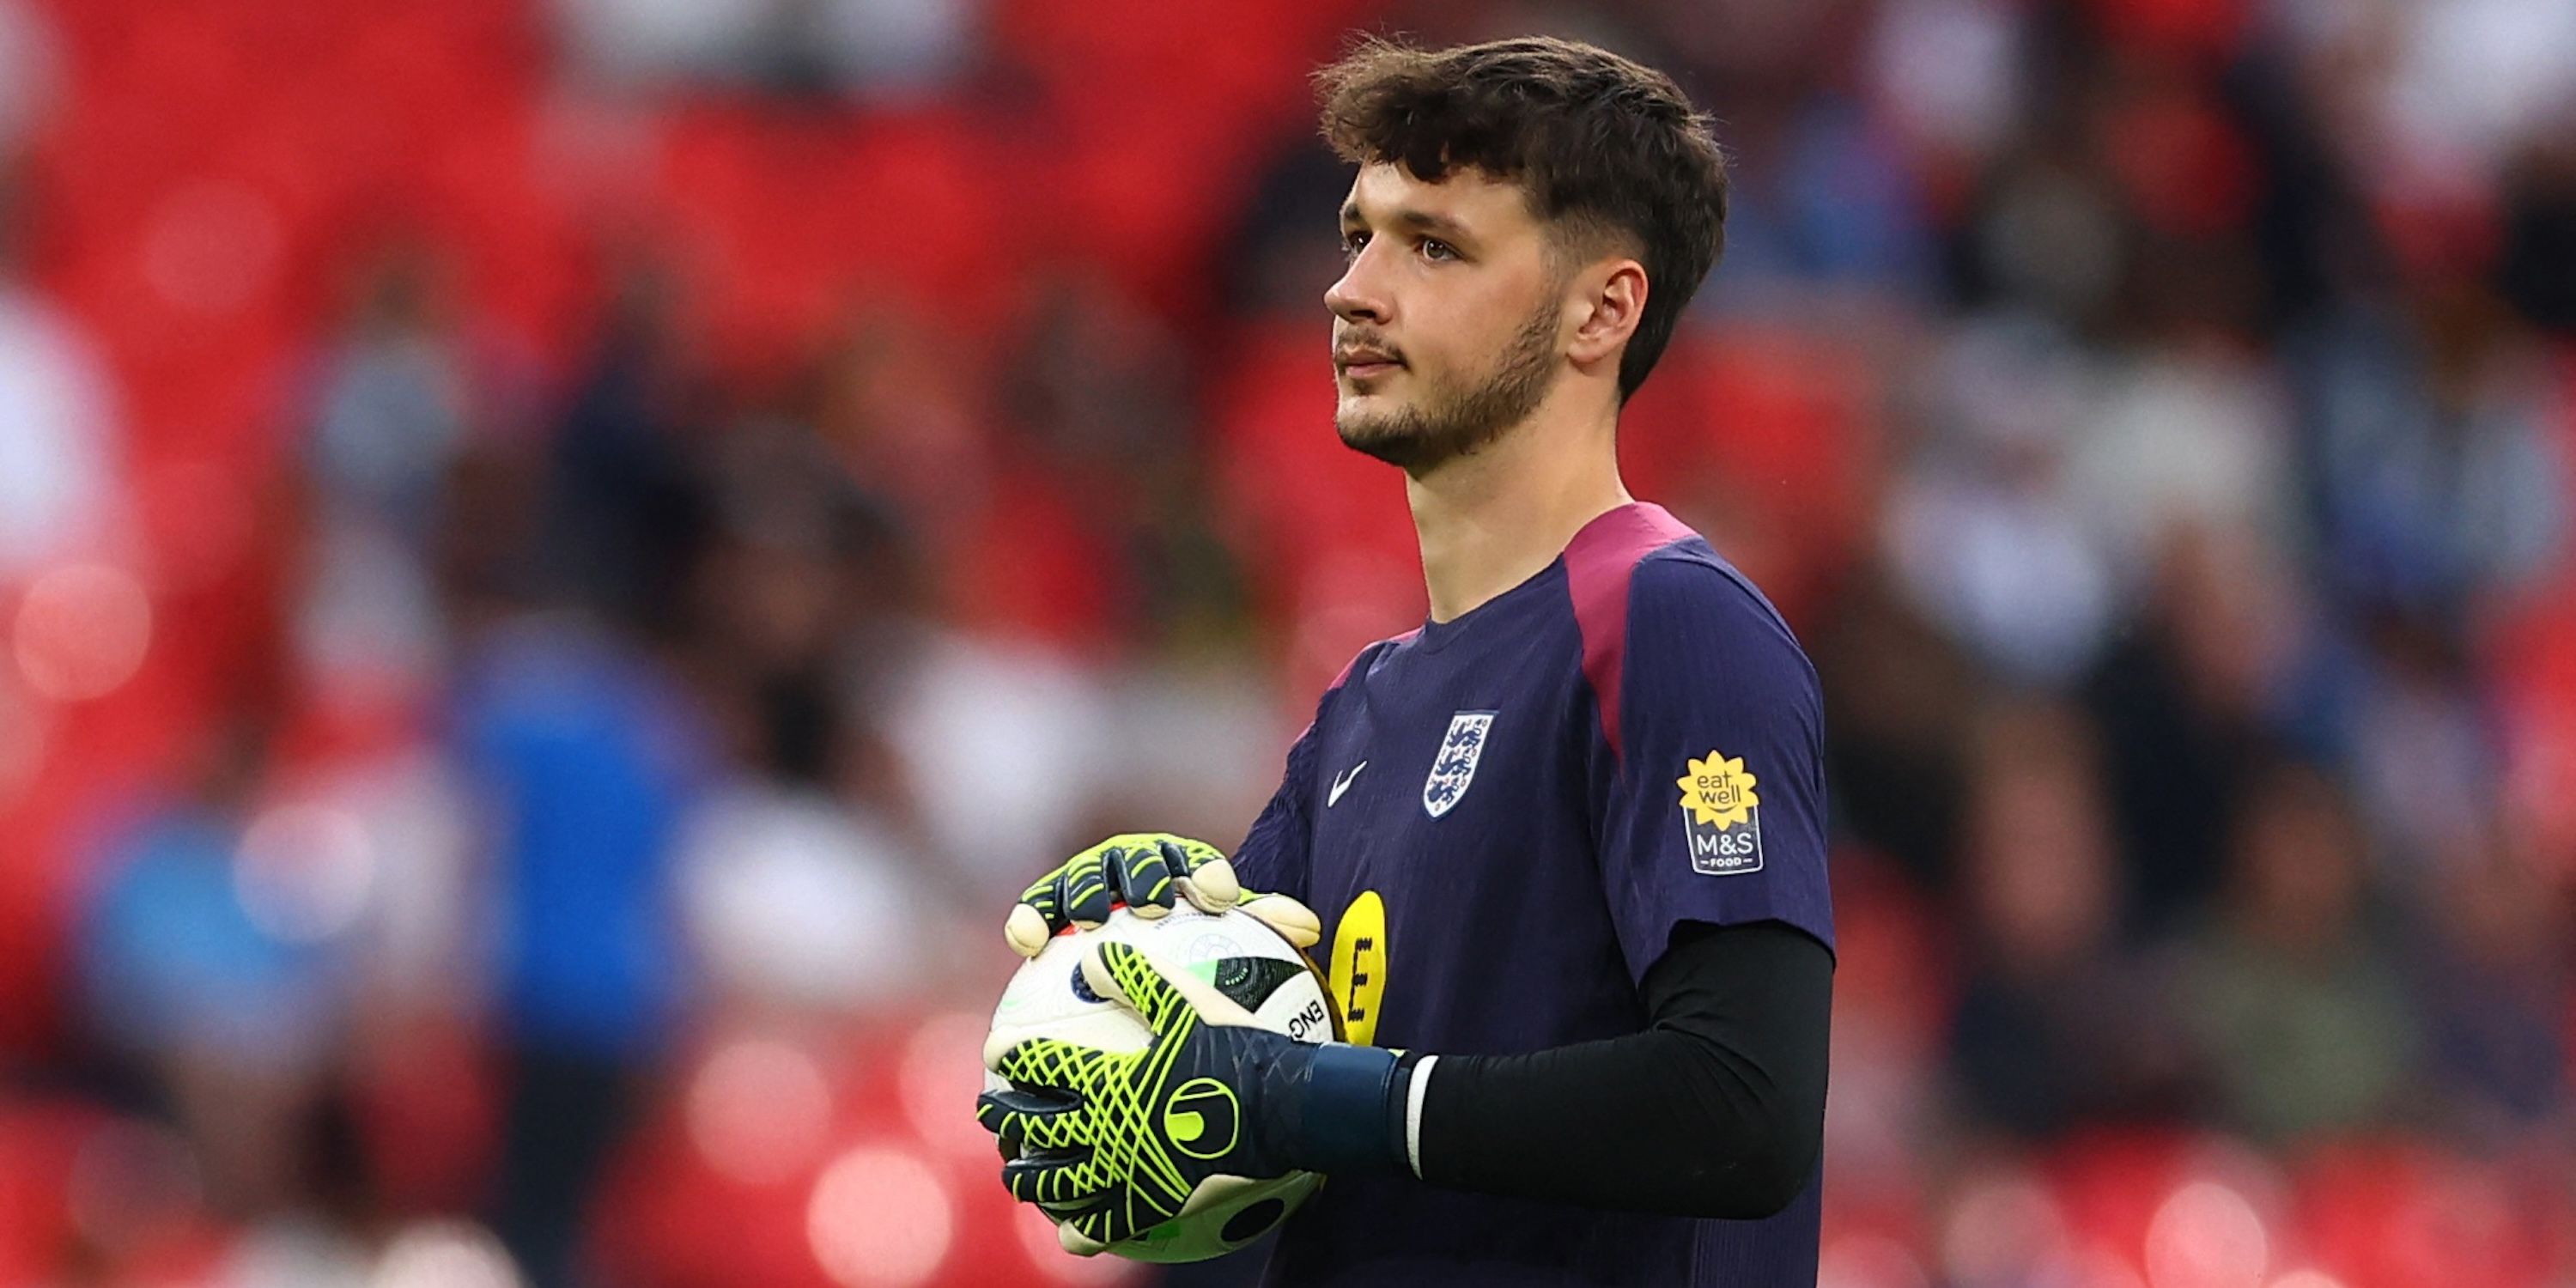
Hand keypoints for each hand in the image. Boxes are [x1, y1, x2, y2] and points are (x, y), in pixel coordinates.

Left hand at [977, 939, 1338, 1250]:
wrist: (1283, 1109)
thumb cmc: (1237, 1048)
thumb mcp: (1187, 1001)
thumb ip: (1136, 976)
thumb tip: (1089, 955)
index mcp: (1110, 1077)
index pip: (1044, 1064)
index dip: (1013, 1056)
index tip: (994, 1052)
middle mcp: (1106, 1127)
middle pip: (1035, 1126)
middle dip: (1003, 1116)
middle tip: (988, 1110)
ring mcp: (1126, 1169)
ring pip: (1059, 1183)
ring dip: (1030, 1178)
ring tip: (1016, 1176)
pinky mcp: (1153, 1201)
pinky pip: (1109, 1225)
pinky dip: (1082, 1231)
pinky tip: (1070, 1235)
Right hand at [1003, 834, 1320, 956]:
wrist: (1126, 951)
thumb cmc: (1185, 943)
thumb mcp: (1222, 934)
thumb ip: (1262, 925)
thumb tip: (1309, 927)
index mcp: (1180, 867)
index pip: (1196, 864)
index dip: (1206, 874)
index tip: (1216, 896)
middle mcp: (1131, 865)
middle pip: (1137, 862)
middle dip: (1144, 877)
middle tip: (1151, 906)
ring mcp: (1086, 881)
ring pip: (1084, 878)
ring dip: (1087, 892)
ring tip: (1092, 918)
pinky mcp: (1044, 905)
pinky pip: (1034, 909)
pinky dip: (1029, 918)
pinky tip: (1026, 943)